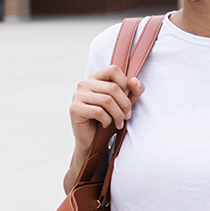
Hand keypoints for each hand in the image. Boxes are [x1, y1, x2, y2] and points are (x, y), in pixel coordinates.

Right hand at [64, 66, 144, 192]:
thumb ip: (133, 92)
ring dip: (118, 115)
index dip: (125, 83)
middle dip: (125, 104)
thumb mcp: (124, 104)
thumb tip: (135, 81)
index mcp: (96, 78)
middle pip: (113, 88)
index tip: (128, 97)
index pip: (113, 69)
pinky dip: (107, 120)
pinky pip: (98, 111)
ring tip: (119, 123)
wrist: (93, 141)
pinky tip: (106, 125)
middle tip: (127, 116)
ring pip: (107, 100)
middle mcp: (84, 84)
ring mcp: (78, 96)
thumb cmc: (108, 119)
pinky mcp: (75, 109)